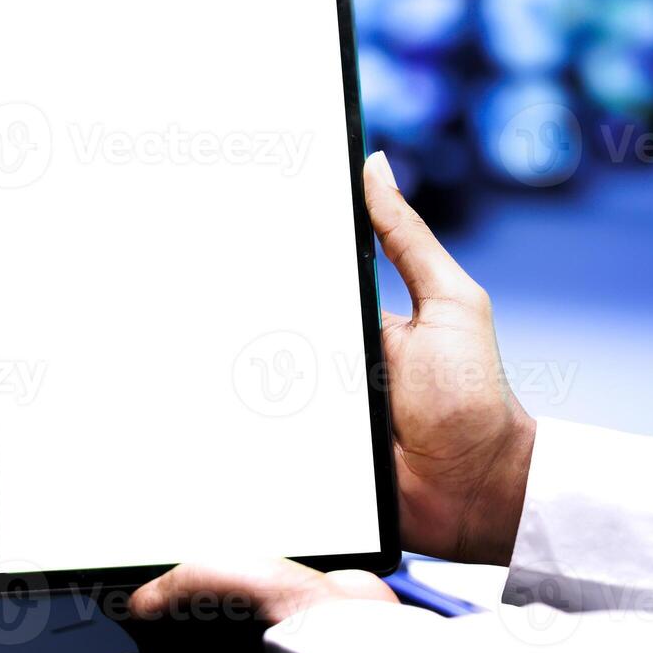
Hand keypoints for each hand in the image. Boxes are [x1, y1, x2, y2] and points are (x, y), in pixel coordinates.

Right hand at [127, 152, 534, 629]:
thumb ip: (409, 240)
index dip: (269, 241)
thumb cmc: (474, 393)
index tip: (219, 205)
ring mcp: (312, 402)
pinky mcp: (301, 444)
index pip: (304, 267)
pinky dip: (237, 409)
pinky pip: (260, 422)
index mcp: (360, 310)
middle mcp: (330, 351)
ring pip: (254, 368)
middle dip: (230, 296)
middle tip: (176, 263)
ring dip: (228, 353)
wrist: (477, 488)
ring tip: (178, 323)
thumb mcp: (449, 300)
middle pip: (269, 316)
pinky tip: (200, 387)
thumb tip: (376, 165)